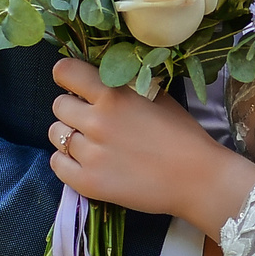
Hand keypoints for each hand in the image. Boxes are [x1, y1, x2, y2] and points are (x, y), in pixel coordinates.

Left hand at [49, 59, 254, 237]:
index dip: (66, 75)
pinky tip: (85, 161)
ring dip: (69, 135)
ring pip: (56, 135)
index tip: (73, 83)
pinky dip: (66, 161)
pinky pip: (57, 164)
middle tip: (91, 119)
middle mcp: (96, 121)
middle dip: (72, 108)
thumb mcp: (156, 97)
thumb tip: (101, 78)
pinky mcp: (88, 183)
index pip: (66, 72)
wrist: (198, 179)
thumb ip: (125, 86)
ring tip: (90, 142)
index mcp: (113, 95)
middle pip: (59, 105)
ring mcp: (90, 154)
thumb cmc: (183, 135)